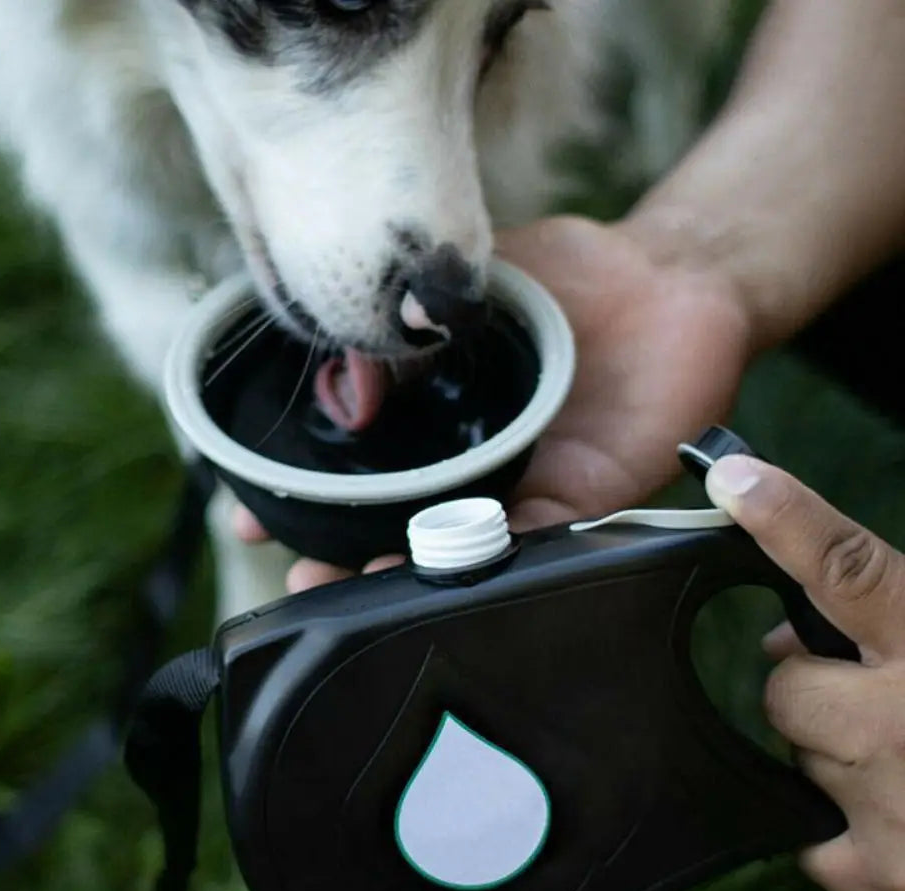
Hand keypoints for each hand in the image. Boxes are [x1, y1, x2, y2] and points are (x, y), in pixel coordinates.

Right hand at [236, 214, 754, 591]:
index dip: (301, 495)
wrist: (670, 279)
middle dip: (341, 556)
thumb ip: (403, 325)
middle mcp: (474, 460)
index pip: (356, 467)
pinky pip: (539, 538)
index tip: (248, 511)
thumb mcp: (464, 282)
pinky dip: (496, 557)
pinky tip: (449, 569)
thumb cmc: (564, 275)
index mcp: (435, 415)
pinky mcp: (588, 495)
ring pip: (456, 546)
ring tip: (359, 586)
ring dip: (405, 571)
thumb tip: (343, 387)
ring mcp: (527, 482)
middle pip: (395, 523)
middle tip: (299, 576)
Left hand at [706, 455, 904, 890]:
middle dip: (815, 684)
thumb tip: (806, 621)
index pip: (846, 565)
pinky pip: (807, 835)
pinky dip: (840, 826)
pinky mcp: (883, 874)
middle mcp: (904, 721)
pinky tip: (898, 819)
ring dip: (834, 751)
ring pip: (796, 754)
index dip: (784, 517)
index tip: (734, 480)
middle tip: (872, 692)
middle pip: (785, 682)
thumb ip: (902, 613)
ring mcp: (890, 805)